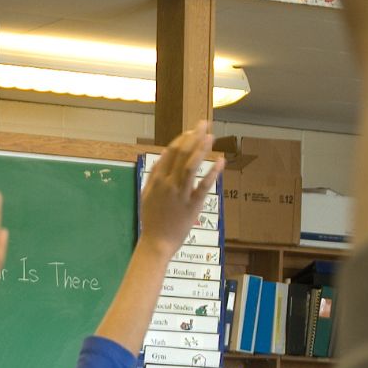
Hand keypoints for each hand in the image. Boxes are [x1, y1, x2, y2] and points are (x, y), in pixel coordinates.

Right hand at [139, 121, 222, 258]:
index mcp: (157, 180)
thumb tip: (163, 157)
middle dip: (193, 137)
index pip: (170, 152)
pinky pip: (203, 186)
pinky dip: (212, 173)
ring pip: (191, 166)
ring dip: (201, 149)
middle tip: (204, 124)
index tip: (192, 131)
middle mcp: (168, 184)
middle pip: (182, 154)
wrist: (155, 243)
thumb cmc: (151, 220)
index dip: (182, 139)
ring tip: (210, 136)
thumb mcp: (146, 195)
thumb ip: (154, 176)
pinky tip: (221, 162)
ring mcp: (180, 194)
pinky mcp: (192, 205)